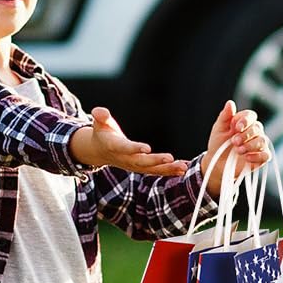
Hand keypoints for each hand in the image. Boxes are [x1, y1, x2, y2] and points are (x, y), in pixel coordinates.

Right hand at [71, 107, 191, 175]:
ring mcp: (134, 165)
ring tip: (182, 167)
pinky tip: (183, 168)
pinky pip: (156, 171)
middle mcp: (125, 159)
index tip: (147, 148)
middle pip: (141, 162)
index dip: (135, 148)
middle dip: (155, 161)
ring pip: (152, 169)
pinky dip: (170, 171)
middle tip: (170, 158)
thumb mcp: (100, 123)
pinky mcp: (142, 168)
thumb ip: (101, 116)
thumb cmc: (103, 133)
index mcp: (114, 147)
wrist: (101, 151)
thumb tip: (100, 112)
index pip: (124, 148)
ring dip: (167, 169)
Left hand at [204, 100, 272, 198]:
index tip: (237, 128)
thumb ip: (225, 116)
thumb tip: (230, 103)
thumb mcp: (219, 129)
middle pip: (257, 128)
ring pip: (262, 140)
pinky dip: (257, 156)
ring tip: (238, 151)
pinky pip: (266, 155)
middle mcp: (253, 132)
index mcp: (244, 122)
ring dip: (250, 145)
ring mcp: (258, 144)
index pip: (251, 115)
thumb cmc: (218, 144)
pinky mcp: (261, 157)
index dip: (246, 120)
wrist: (217, 163)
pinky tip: (246, 158)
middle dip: (246, 135)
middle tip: (234, 142)